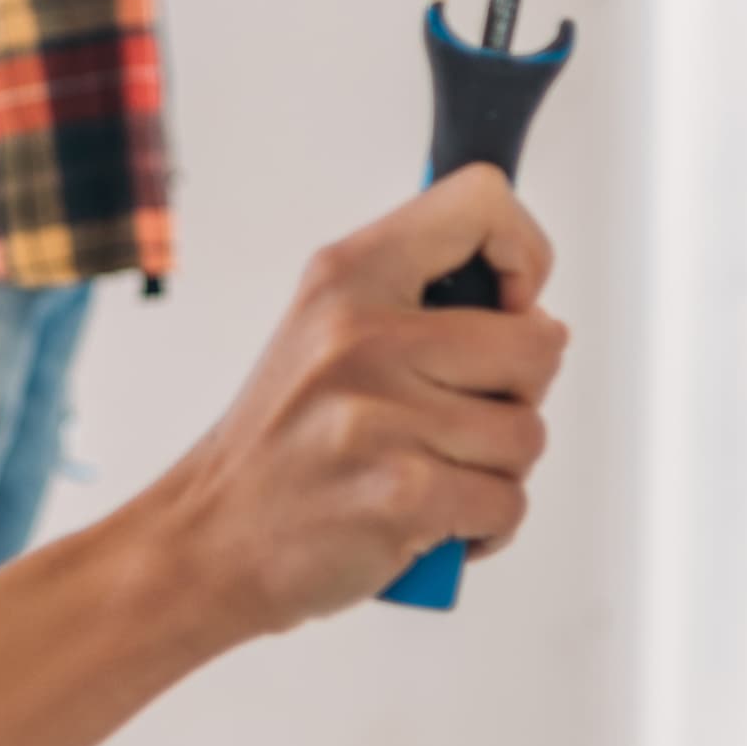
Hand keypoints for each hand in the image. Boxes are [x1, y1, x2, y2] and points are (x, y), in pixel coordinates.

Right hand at [144, 169, 566, 638]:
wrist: (208, 541)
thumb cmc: (280, 445)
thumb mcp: (324, 332)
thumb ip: (416, 303)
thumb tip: (534, 311)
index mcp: (347, 277)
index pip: (480, 204)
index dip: (523, 255)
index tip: (511, 307)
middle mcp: (361, 335)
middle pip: (538, 344)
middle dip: (519, 394)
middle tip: (458, 419)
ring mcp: (380, 416)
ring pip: (528, 433)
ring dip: (498, 470)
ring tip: (433, 473)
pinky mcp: (402, 494)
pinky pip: (508, 504)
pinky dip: (483, 527)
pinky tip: (429, 521)